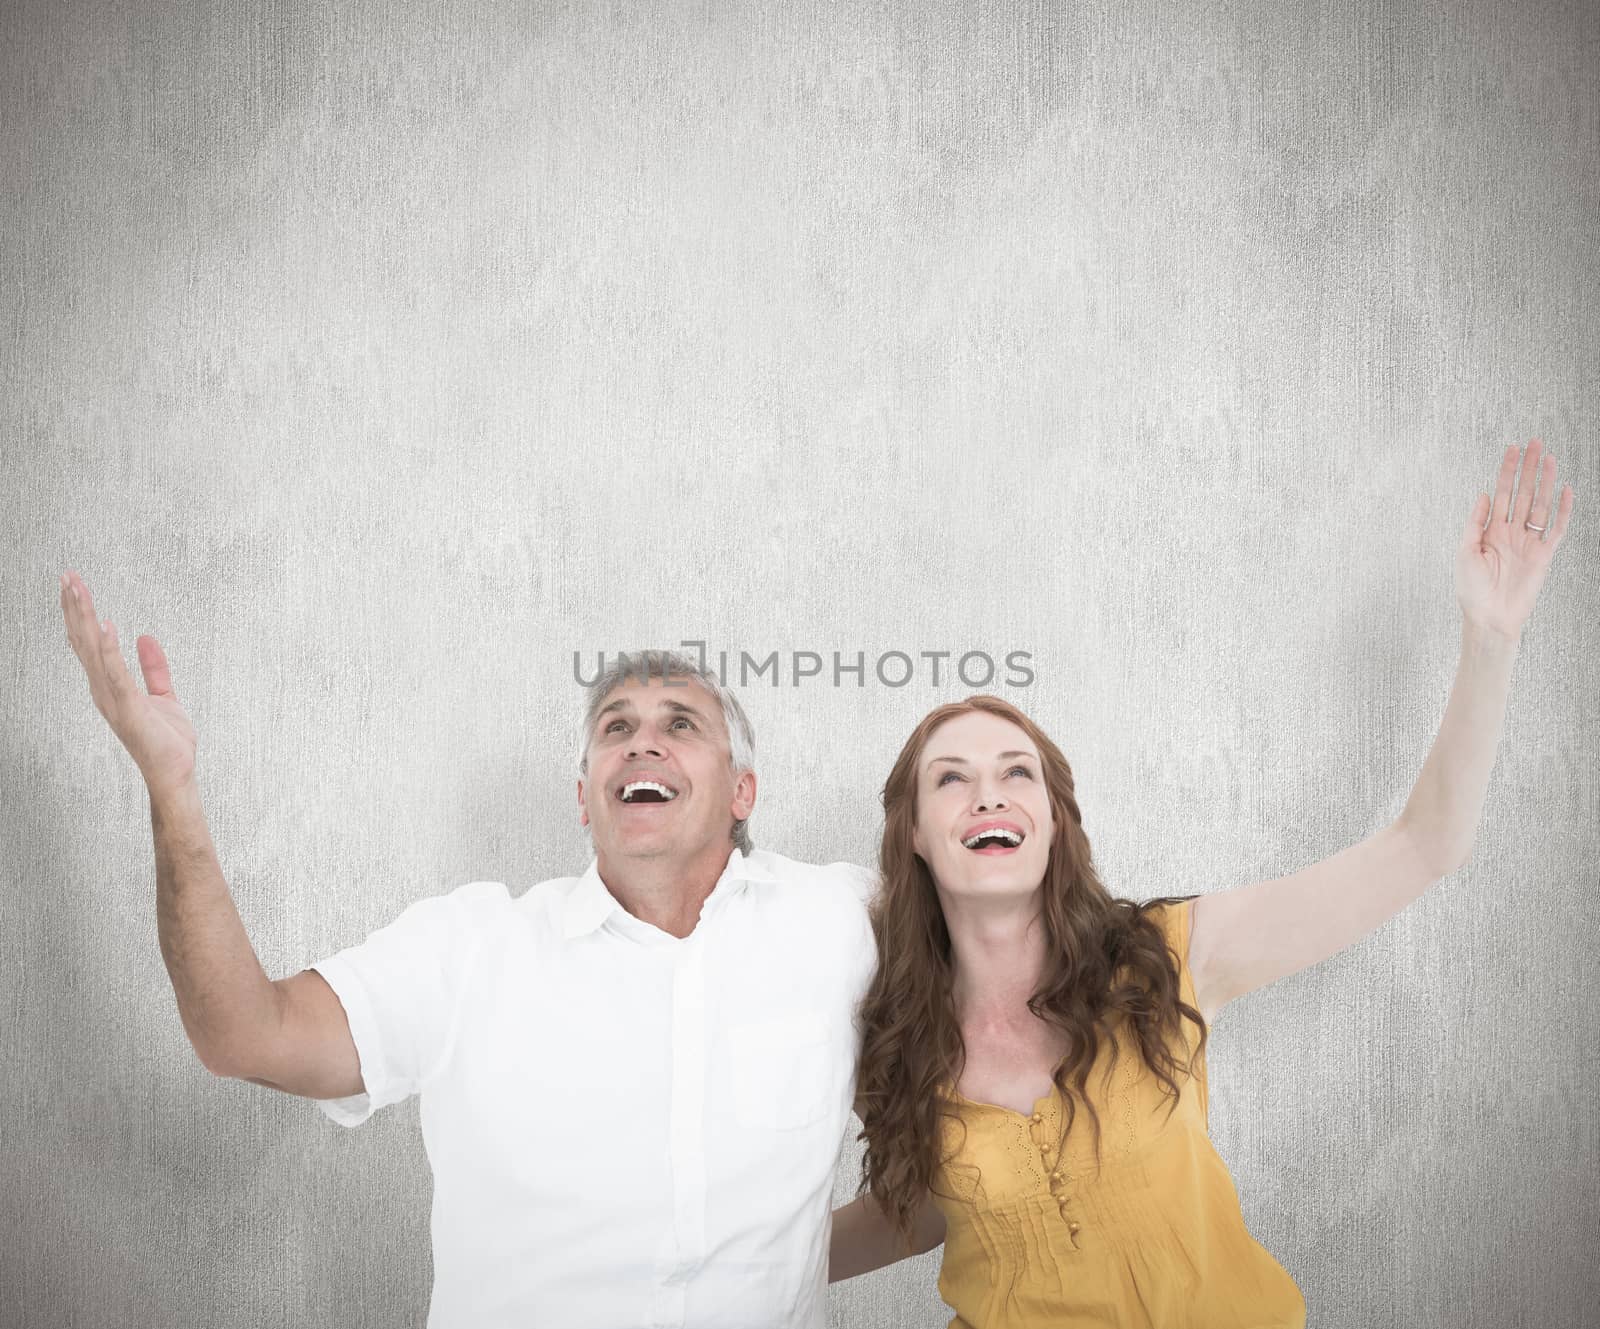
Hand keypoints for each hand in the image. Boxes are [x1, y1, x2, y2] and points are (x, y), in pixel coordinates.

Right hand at [60, 570, 197, 798]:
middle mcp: (104, 690)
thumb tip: (145, 637)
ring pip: (94, 651)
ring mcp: (113, 698)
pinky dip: (110, 649)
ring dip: (85, 619)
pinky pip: (117, 673)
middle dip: (75, 608)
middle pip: (84, 641)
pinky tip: (105, 625)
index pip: (89, 643)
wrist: (175, 773)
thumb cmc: (166, 740)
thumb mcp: (164, 694)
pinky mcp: (129, 707)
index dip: (80, 615)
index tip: (74, 586)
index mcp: (110, 686)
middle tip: (68, 576)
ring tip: (78, 589)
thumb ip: (154, 667)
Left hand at [1455, 441, 1574, 641]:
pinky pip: (1556, 529)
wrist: (1489, 617)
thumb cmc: (1471, 589)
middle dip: (1529, 468)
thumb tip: (1485, 494)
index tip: (1513, 449)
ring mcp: (1529, 543)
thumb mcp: (1465, 552)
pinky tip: (1564, 490)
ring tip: (1550, 458)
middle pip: (1524, 493)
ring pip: (1541, 505)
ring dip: (1545, 482)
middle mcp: (1512, 532)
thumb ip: (1475, 523)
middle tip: (1536, 442)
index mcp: (1491, 530)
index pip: (1502, 492)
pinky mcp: (1544, 556)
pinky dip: (1562, 510)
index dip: (1507, 470)